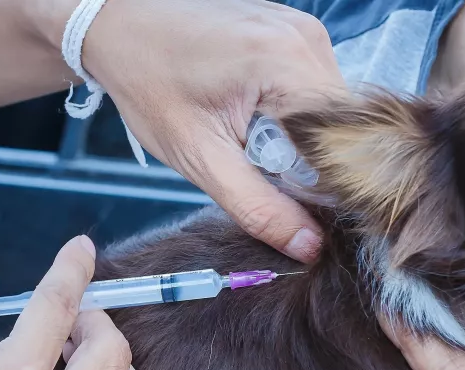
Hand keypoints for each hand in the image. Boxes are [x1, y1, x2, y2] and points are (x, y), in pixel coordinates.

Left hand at [77, 0, 344, 261]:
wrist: (120, 27)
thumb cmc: (149, 85)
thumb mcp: (199, 157)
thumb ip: (257, 206)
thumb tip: (309, 247)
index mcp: (285, 60)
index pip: (345, 139)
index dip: (331, 182)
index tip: (301, 206)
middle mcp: (305, 37)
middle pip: (344, 125)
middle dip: (314, 161)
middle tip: (264, 171)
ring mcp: (303, 29)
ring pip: (332, 110)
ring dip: (304, 139)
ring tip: (252, 140)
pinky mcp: (295, 32)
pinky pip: (315, 89)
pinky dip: (294, 115)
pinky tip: (255, 118)